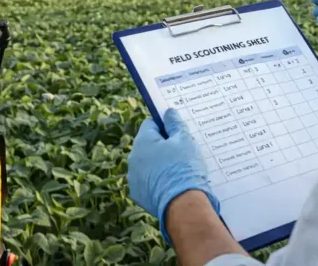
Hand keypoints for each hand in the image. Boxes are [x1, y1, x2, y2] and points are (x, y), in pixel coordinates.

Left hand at [127, 108, 219, 243]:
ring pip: (147, 164)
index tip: (177, 132)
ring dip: (159, 164)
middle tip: (181, 152)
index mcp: (142, 141)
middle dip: (163, 146)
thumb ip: (175, 123)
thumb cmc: (183, 168)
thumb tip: (169, 112)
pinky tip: (172, 184)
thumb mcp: (184, 140)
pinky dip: (157, 181)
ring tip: (178, 170)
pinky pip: (148, 181)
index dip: (164, 126)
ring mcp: (134, 178)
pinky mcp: (138, 194)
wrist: (183, 205)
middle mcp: (133, 158)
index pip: (150, 124)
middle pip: (148, 145)